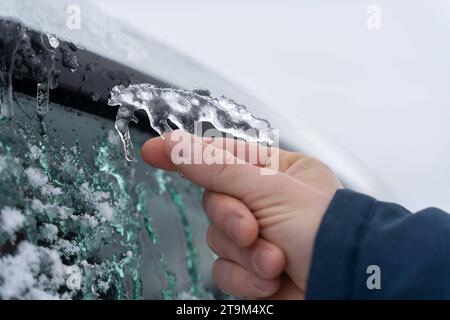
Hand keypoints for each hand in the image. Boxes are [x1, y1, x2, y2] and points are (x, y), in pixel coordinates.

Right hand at [141, 130, 341, 298]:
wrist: (348, 284)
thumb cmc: (324, 229)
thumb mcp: (266, 187)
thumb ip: (214, 166)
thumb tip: (171, 142)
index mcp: (277, 172)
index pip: (222, 155)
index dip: (188, 154)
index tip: (154, 150)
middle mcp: (268, 203)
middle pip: (216, 203)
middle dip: (231, 220)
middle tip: (251, 229)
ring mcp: (260, 237)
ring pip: (218, 240)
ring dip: (244, 254)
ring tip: (275, 260)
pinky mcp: (254, 271)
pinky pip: (225, 271)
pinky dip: (245, 278)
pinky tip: (273, 279)